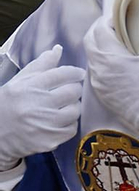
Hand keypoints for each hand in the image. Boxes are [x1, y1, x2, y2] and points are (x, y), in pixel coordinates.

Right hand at [0, 46, 85, 166]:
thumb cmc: (8, 104)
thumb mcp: (19, 82)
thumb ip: (40, 66)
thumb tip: (58, 49)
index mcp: (29, 87)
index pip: (63, 74)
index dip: (75, 73)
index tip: (78, 74)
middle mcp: (38, 105)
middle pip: (74, 92)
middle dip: (74, 90)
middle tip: (68, 92)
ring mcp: (45, 124)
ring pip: (76, 110)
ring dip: (72, 107)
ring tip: (60, 107)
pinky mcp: (50, 140)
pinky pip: (72, 128)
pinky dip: (68, 124)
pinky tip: (57, 121)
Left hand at [84, 21, 138, 144]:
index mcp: (113, 55)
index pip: (100, 29)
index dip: (108, 21)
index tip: (118, 19)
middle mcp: (100, 66)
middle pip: (90, 40)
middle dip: (99, 30)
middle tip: (113, 28)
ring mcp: (98, 79)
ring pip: (92, 55)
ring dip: (100, 46)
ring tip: (117, 45)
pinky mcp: (99, 90)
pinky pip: (96, 69)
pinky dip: (103, 61)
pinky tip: (117, 63)